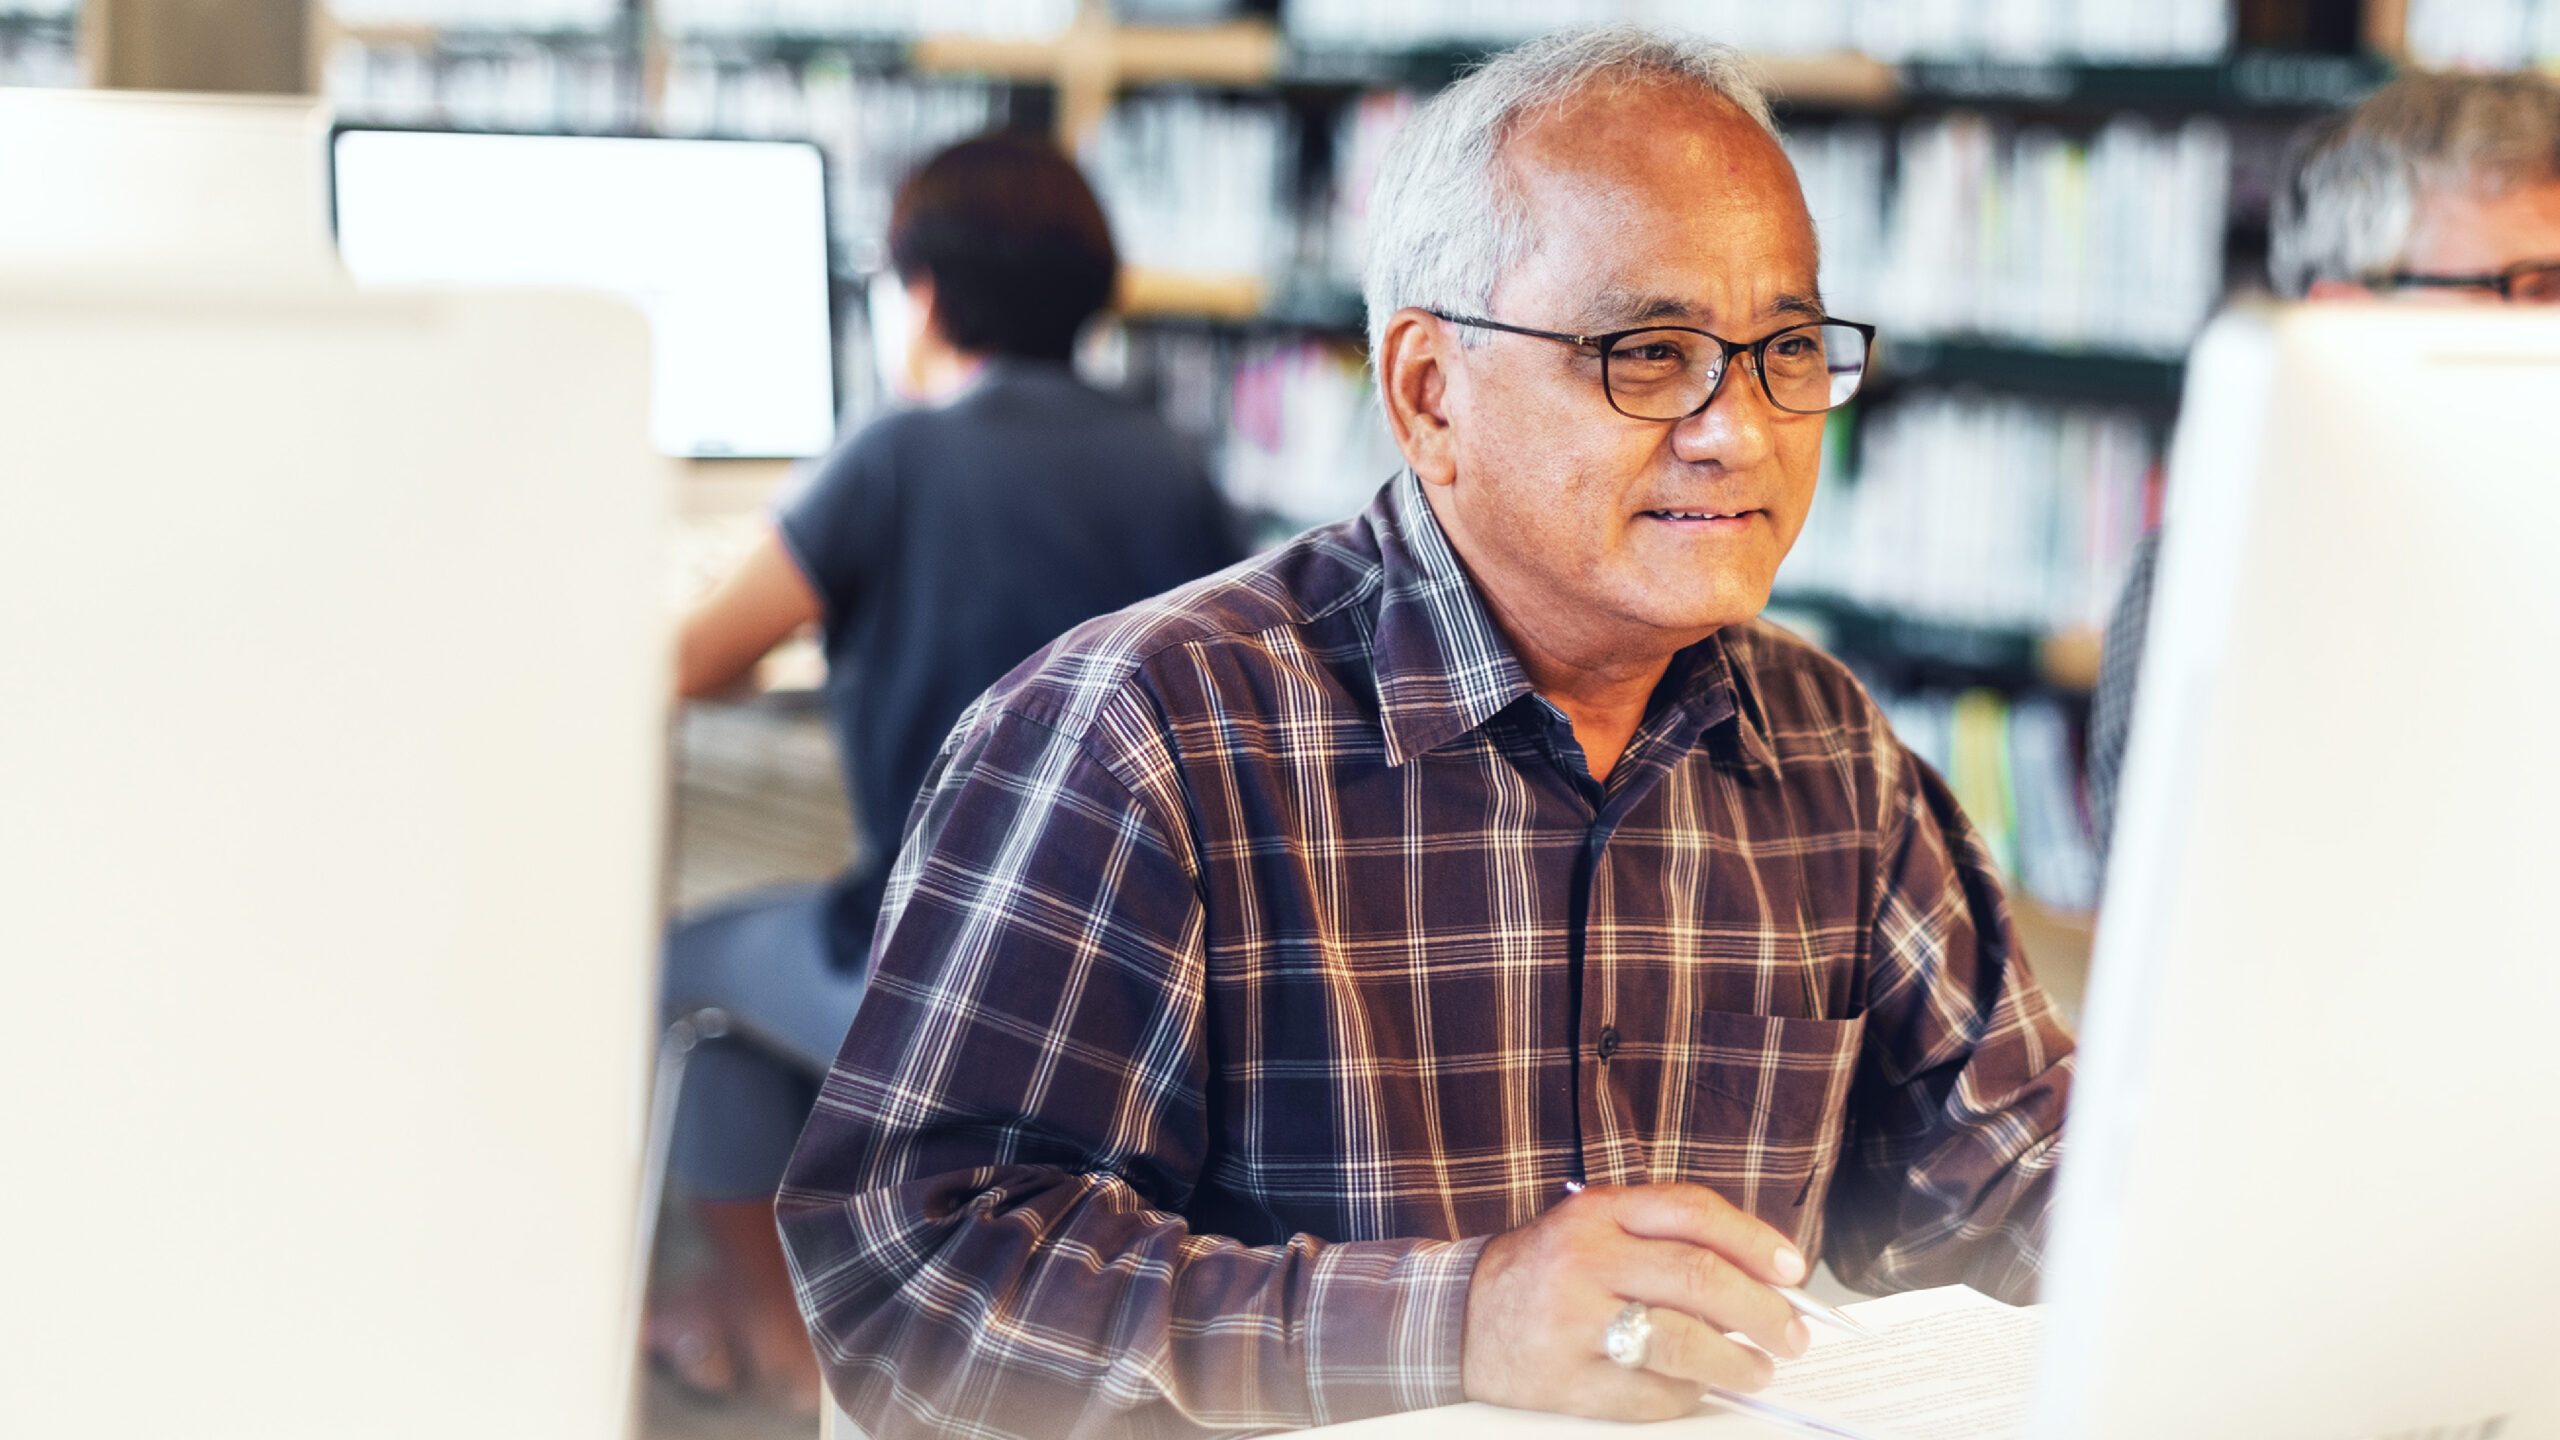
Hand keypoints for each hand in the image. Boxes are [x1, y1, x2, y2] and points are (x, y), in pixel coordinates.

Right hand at [1458, 1182, 1813, 1420]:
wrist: (1458, 1320)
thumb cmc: (1544, 1273)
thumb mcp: (1593, 1230)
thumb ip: (1664, 1241)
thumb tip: (1759, 1281)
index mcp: (1596, 1214)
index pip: (1693, 1212)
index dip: (1755, 1241)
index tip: (1793, 1271)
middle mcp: (1585, 1260)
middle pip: (1699, 1278)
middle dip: (1763, 1311)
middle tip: (1792, 1335)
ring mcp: (1574, 1322)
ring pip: (1682, 1342)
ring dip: (1736, 1362)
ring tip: (1757, 1370)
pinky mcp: (1569, 1380)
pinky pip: (1651, 1394)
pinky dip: (1688, 1395)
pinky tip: (1698, 1388)